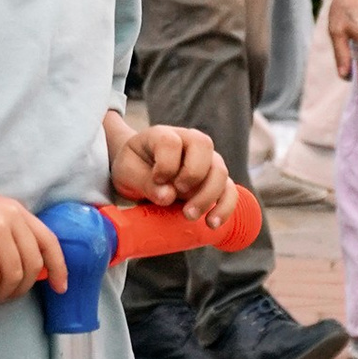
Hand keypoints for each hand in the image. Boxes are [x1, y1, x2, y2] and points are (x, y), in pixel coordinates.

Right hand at [0, 183, 62, 302]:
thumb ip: (4, 232)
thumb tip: (21, 267)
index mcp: (14, 210)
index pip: (48, 241)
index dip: (59, 268)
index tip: (60, 288)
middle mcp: (9, 216)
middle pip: (32, 266)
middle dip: (19, 290)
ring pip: (13, 276)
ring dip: (0, 295)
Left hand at [107, 113, 236, 227]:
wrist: (141, 172)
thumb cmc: (134, 168)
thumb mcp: (128, 173)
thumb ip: (144, 182)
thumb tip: (168, 196)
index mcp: (164, 135)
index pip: (172, 142)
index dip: (166, 163)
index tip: (157, 179)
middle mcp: (190, 142)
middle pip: (204, 147)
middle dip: (192, 176)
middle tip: (177, 195)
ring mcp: (207, 160)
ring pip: (220, 171)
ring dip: (208, 196)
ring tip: (190, 216)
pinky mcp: (215, 180)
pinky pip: (229, 191)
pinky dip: (224, 207)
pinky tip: (212, 224)